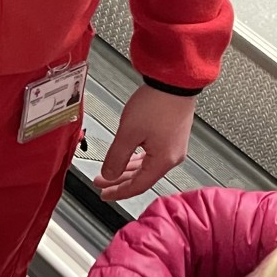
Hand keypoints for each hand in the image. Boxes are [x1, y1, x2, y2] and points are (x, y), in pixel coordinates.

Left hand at [96, 84, 196, 202]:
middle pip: (142, 178)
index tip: (104, 195)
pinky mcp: (173, 137)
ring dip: (127, 169)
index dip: (119, 192)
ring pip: (146, 166)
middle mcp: (172, 157)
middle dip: (119, 181)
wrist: (174, 82)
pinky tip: (128, 158)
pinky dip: (137, 159)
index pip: (137, 186)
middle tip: (102, 183)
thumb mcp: (128, 133)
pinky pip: (152, 156)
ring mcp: (174, 147)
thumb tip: (109, 175)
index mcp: (163, 161)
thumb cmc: (157, 103)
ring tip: (110, 170)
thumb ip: (116, 158)